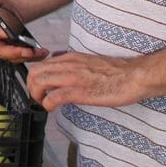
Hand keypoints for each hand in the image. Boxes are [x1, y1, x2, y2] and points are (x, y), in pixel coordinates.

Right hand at [0, 0, 48, 63]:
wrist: (7, 12)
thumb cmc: (0, 7)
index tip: (6, 32)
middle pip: (1, 51)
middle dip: (15, 52)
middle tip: (27, 50)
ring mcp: (3, 48)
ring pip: (13, 57)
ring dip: (27, 56)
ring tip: (40, 52)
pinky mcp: (13, 53)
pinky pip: (22, 58)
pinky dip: (33, 57)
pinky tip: (42, 53)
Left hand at [25, 51, 146, 111]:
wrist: (135, 76)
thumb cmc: (117, 72)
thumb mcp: (89, 61)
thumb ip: (73, 62)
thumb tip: (61, 64)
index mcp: (70, 57)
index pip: (40, 63)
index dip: (35, 78)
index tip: (39, 88)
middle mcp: (68, 64)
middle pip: (34, 72)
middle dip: (30, 86)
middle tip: (38, 97)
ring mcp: (73, 77)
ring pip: (39, 81)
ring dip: (36, 95)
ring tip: (43, 103)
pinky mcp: (79, 91)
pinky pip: (53, 96)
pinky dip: (47, 104)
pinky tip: (52, 108)